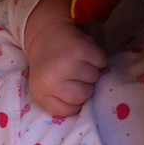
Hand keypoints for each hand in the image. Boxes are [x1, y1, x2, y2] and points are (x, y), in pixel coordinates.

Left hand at [24, 0, 106, 116]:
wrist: (45, 34)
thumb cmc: (48, 66)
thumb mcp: (44, 89)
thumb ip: (59, 103)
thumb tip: (82, 110)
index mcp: (41, 91)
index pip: (70, 110)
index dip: (74, 101)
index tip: (69, 89)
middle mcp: (52, 79)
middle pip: (84, 96)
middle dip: (84, 86)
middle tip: (74, 74)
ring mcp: (67, 63)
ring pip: (94, 78)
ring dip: (90, 71)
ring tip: (78, 62)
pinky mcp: (81, 48)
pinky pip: (101, 62)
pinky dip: (97, 58)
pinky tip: (85, 54)